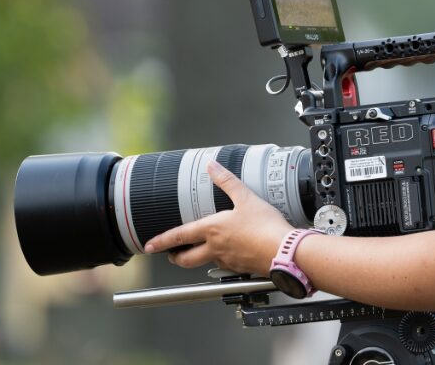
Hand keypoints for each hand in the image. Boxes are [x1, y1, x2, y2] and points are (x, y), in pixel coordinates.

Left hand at [143, 161, 290, 274]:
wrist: (284, 251)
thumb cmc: (265, 227)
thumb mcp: (246, 198)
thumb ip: (227, 181)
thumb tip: (212, 166)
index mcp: (212, 230)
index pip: (179, 237)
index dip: (161, 241)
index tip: (149, 246)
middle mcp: (215, 249)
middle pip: (186, 259)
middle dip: (175, 258)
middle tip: (171, 255)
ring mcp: (228, 261)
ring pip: (206, 263)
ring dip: (199, 258)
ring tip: (202, 250)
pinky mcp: (242, 268)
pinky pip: (226, 266)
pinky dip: (223, 260)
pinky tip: (233, 251)